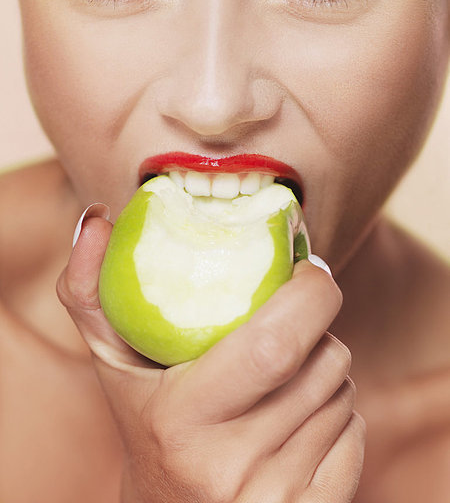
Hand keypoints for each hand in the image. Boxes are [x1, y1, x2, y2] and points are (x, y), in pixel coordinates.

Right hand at [57, 209, 364, 502]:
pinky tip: (297, 418)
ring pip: (342, 396)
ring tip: (284, 370)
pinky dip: (338, 412)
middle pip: (324, 364)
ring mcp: (272, 498)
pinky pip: (355, 434)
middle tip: (296, 314)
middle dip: (322, 325)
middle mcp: (227, 467)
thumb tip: (98, 219)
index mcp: (180, 420)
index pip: (275, 345)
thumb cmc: (145, 421)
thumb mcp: (111, 360)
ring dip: (326, 367)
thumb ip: (91, 289)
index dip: (311, 293)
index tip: (306, 268)